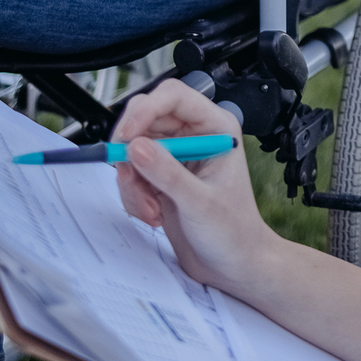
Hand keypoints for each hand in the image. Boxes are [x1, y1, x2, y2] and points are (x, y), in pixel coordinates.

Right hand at [113, 81, 275, 295]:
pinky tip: (153, 214)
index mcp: (215, 126)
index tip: (126, 138)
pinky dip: (133, 195)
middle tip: (130, 178)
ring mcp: (175, 156)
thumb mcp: (200, 202)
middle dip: (131, 152)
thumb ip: (167, 173)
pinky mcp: (160, 177)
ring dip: (132, 181)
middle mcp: (194, 135)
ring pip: (132, 149)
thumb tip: (136, 146)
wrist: (234, 264)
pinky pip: (131, 174)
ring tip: (151, 208)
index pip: (172, 96)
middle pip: (144, 119)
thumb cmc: (234, 231)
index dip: (144, 110)